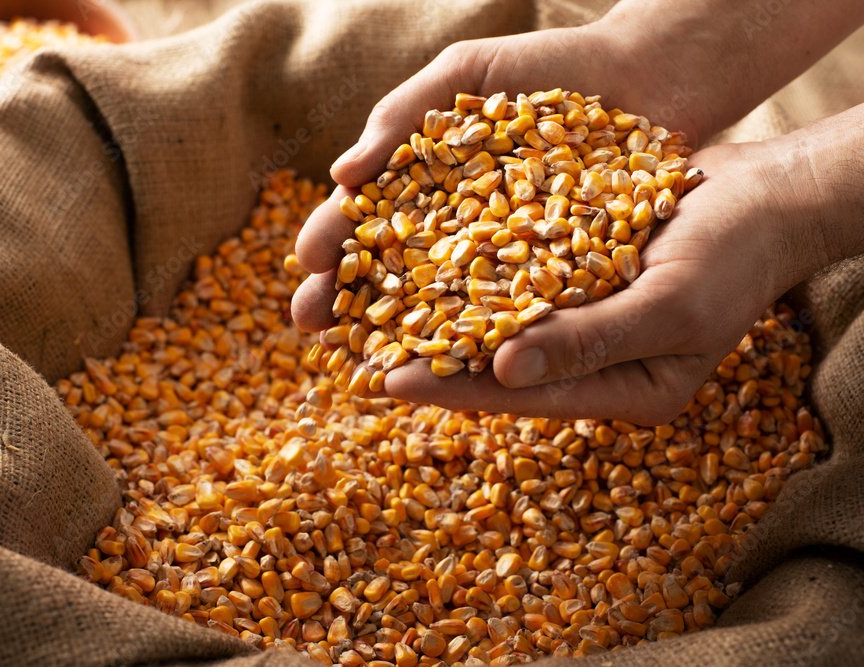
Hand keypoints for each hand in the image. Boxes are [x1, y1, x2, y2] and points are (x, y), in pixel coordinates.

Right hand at [292, 23, 707, 332]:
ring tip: (367, 356)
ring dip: (403, 332)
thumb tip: (340, 173)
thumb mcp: (465, 74)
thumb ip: (402, 117)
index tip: (303, 266)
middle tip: (310, 327)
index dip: (330, 241)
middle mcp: (456, 226)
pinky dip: (484, 335)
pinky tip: (456, 358)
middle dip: (348, 298)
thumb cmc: (550, 66)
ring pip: (445, 301)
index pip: (364, 217)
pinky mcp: (555, 276)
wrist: (651, 74)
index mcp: (423, 181)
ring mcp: (505, 256)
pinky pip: (514, 309)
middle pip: (392, 269)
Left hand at [381, 139, 825, 423]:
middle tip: (357, 353)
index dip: (453, 387)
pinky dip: (469, 270)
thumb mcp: (671, 305)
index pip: (522, 396)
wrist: (766, 196)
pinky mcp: (574, 273)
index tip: (388, 381)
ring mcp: (583, 317)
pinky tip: (418, 258)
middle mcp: (594, 361)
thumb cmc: (736, 258)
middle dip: (430, 357)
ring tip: (371, 310)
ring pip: (496, 321)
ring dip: (438, 313)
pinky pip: (512, 277)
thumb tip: (503, 368)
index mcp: (623, 391)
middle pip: (499, 365)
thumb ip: (591, 340)